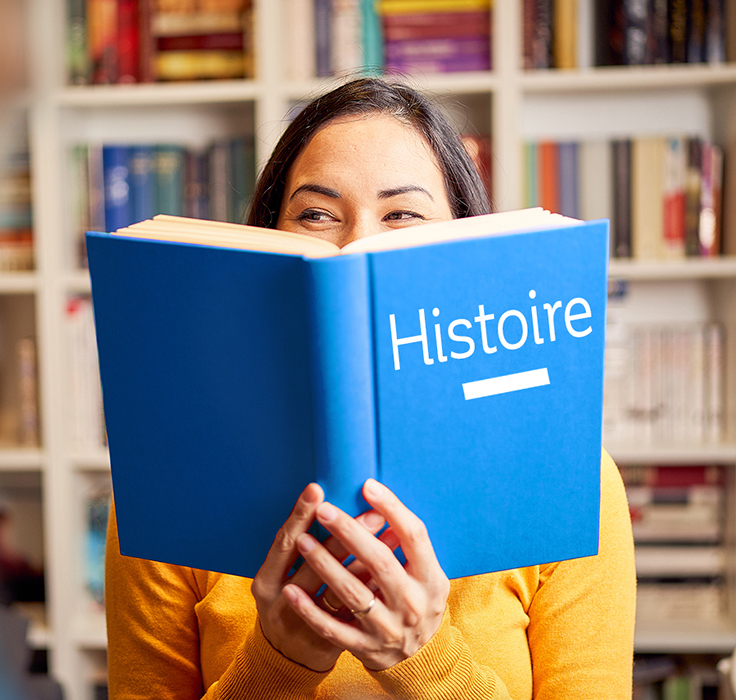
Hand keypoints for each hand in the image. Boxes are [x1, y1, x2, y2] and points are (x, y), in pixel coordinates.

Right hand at [251, 483, 385, 671]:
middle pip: (316, 564)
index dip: (299, 515)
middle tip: (372, 511)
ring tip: (390, 533)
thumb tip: (328, 504)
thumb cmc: (285, 601)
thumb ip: (297, 544)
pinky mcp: (331, 643)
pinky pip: (359, 612)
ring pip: (341, 590)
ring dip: (368, 559)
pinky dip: (374, 588)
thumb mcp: (278, 575)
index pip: (283, 543)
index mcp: (265, 582)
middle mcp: (282, 605)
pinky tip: (391, 568)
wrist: (286, 659)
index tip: (317, 489)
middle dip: (347, 535)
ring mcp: (307, 627)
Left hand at [282, 479, 449, 670]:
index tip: (368, 486)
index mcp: (430, 578)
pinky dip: (310, 610)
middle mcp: (412, 603)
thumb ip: (408, 545)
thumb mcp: (426, 574)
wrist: (420, 660)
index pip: (414, 536)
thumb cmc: (418, 601)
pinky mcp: (365, 648)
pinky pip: (333, 628)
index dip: (393, 509)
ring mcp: (388, 628)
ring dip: (325, 564)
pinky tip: (291, 590)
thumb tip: (380, 502)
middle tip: (324, 510)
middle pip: (379, 561)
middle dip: (349, 533)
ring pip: (352, 593)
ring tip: (302, 540)